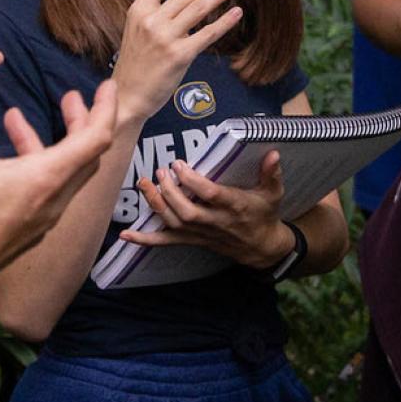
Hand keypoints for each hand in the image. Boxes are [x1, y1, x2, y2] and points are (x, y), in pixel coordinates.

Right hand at [0, 58, 116, 348]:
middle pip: (85, 154)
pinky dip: (29, 165)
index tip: (108, 85)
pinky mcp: (26, 232)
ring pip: (60, 172)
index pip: (97, 136)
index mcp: (47, 178)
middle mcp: (54, 199)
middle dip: (79, 121)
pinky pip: (41, 191)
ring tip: (15, 116)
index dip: (105, 107)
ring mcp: (42, 219)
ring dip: (45, 142)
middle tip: (69, 96)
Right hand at [112, 0, 242, 122]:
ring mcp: (166, 37)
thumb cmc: (135, 65)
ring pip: (199, 8)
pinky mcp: (180, 55)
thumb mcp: (136, 30)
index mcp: (138, 11)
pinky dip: (225, 21)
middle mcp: (152, 20)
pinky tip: (236, 13)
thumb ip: (155, 13)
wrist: (128, 96)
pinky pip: (208, 33)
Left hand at [120, 150, 293, 269]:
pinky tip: (126, 235)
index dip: (192, 181)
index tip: (179, 164)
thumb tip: (274, 154)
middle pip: (186, 212)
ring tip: (144, 184)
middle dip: (169, 193)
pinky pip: (166, 242)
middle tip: (160, 172)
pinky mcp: (192, 240)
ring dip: (156, 205)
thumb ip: (272, 173)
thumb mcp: (274, 192)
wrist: (261, 247)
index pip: (210, 195)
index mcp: (234, 206)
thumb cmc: (265, 213)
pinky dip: (145, 239)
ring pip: (174, 223)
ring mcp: (201, 233)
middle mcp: (215, 222)